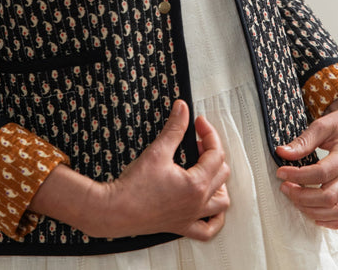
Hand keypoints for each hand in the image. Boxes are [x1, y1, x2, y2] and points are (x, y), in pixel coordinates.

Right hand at [103, 99, 229, 239]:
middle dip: (212, 153)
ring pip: (221, 203)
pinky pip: (207, 230)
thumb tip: (182, 108)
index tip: (198, 123)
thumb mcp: (158, 151)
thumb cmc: (134, 186)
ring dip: (219, 184)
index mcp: (197, 185)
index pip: (216, 154)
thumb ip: (174, 127)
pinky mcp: (181, 226)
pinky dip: (214, 219)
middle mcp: (198, 203)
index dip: (209, 134)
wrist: (116, 211)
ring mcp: (191, 217)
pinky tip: (208, 206)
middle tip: (196, 142)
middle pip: (221, 174)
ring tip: (206, 170)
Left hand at [275, 89, 337, 228]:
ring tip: (296, 200)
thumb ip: (302, 141)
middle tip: (285, 187)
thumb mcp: (322, 125)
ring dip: (314, 211)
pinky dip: (333, 221)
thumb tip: (282, 153)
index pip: (321, 173)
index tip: (280, 172)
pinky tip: (316, 215)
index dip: (298, 176)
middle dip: (302, 196)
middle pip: (329, 197)